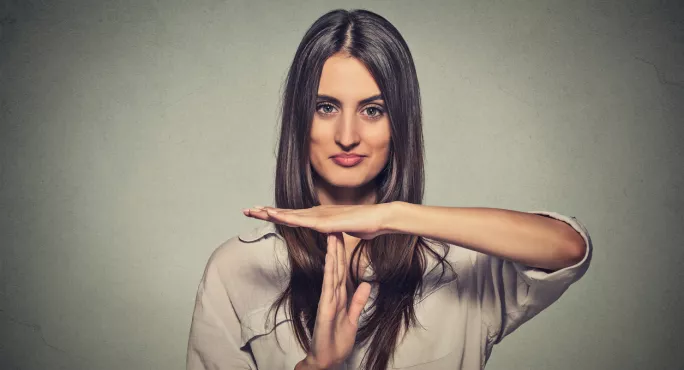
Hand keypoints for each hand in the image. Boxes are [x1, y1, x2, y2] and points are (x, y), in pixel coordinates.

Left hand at [242, 203, 393, 239]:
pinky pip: (302, 221)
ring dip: (271, 213)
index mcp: (319, 216)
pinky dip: (287, 218)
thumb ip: (335, 232)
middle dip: (265, 211)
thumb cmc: (366, 224)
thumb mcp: (344, 231)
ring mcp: (320, 216)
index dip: (276, 215)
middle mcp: (316, 213)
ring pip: (290, 215)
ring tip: (254, 210)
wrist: (380, 218)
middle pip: (286, 213)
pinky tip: (275, 217)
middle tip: (246, 210)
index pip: (292, 216)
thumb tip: (331, 236)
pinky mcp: (325, 222)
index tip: (260, 213)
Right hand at [305, 233, 371, 368]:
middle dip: (336, 247)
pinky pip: (328, 287)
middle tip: (335, 226)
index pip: (340, 270)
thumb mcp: (352, 319)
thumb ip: (358, 301)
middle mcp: (331, 295)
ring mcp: (327, 301)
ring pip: (330, 272)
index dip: (342, 252)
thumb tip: (365, 283)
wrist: (327, 361)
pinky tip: (329, 259)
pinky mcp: (325, 309)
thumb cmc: (336, 342)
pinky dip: (329, 272)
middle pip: (334, 266)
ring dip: (331, 254)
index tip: (343, 235)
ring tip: (332, 235)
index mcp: (338, 297)